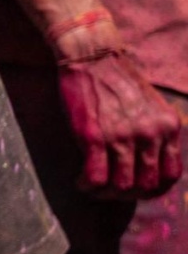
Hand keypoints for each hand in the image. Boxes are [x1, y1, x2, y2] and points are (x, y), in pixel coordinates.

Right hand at [58, 46, 183, 199]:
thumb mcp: (153, 107)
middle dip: (127, 195)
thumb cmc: (119, 82)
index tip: (135, 189)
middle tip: (110, 190)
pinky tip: (80, 180)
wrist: (93, 57)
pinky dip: (87, 185)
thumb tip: (148, 164)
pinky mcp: (94, 137)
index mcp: (168, 127)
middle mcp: (150, 134)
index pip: (172, 175)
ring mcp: (122, 136)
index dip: (153, 190)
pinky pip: (96, 177)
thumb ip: (156, 133)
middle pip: (146, 186)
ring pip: (122, 186)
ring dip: (105, 194)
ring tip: (93, 186)